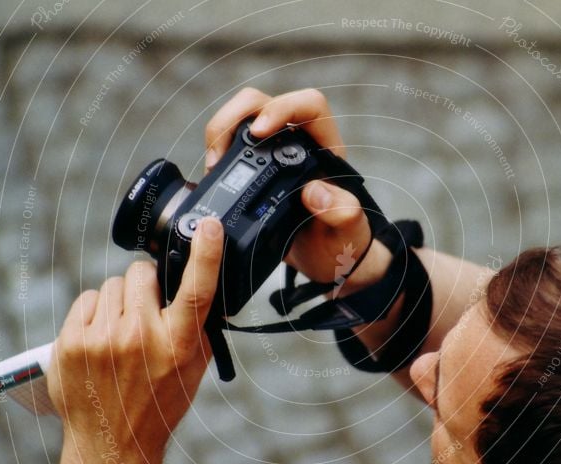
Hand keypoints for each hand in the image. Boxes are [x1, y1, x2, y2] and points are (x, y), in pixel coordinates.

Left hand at [43, 217, 222, 463]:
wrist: (112, 443)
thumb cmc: (159, 404)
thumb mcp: (193, 368)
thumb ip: (195, 326)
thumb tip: (196, 286)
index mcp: (177, 344)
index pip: (197, 290)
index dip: (206, 253)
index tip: (210, 226)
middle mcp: (140, 337)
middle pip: (141, 274)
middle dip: (145, 283)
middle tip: (146, 307)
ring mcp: (101, 338)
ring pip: (112, 284)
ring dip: (119, 299)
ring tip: (121, 331)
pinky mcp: (71, 341)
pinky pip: (87, 300)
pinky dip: (95, 311)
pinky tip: (101, 337)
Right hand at [204, 87, 390, 292]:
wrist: (327, 263)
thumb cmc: (344, 244)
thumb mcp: (348, 234)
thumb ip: (343, 213)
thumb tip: (315, 192)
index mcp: (325, 150)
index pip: (308, 106)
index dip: (281, 109)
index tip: (259, 132)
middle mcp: (298, 144)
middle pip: (262, 103)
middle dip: (234, 117)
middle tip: (219, 154)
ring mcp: (273, 155)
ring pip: (242, 120)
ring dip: (220, 134)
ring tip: (213, 167)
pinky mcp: (254, 170)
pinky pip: (231, 146)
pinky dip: (217, 153)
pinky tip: (211, 176)